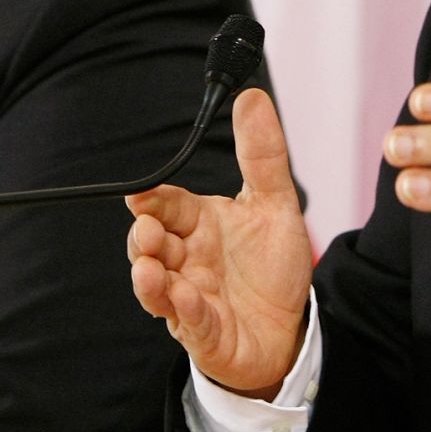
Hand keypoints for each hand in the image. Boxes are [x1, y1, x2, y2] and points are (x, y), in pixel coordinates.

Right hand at [127, 88, 312, 398]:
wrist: (289, 329)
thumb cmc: (271, 268)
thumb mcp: (274, 204)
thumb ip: (262, 154)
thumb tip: (251, 97)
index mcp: (199, 225)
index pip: (167, 205)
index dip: (151, 200)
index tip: (140, 194)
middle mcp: (187, 260)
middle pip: (151, 245)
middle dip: (144, 238)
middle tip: (148, 231)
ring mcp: (189, 299)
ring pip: (157, 288)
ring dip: (149, 279)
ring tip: (150, 268)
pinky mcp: (204, 335)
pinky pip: (188, 324)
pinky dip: (184, 311)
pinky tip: (187, 299)